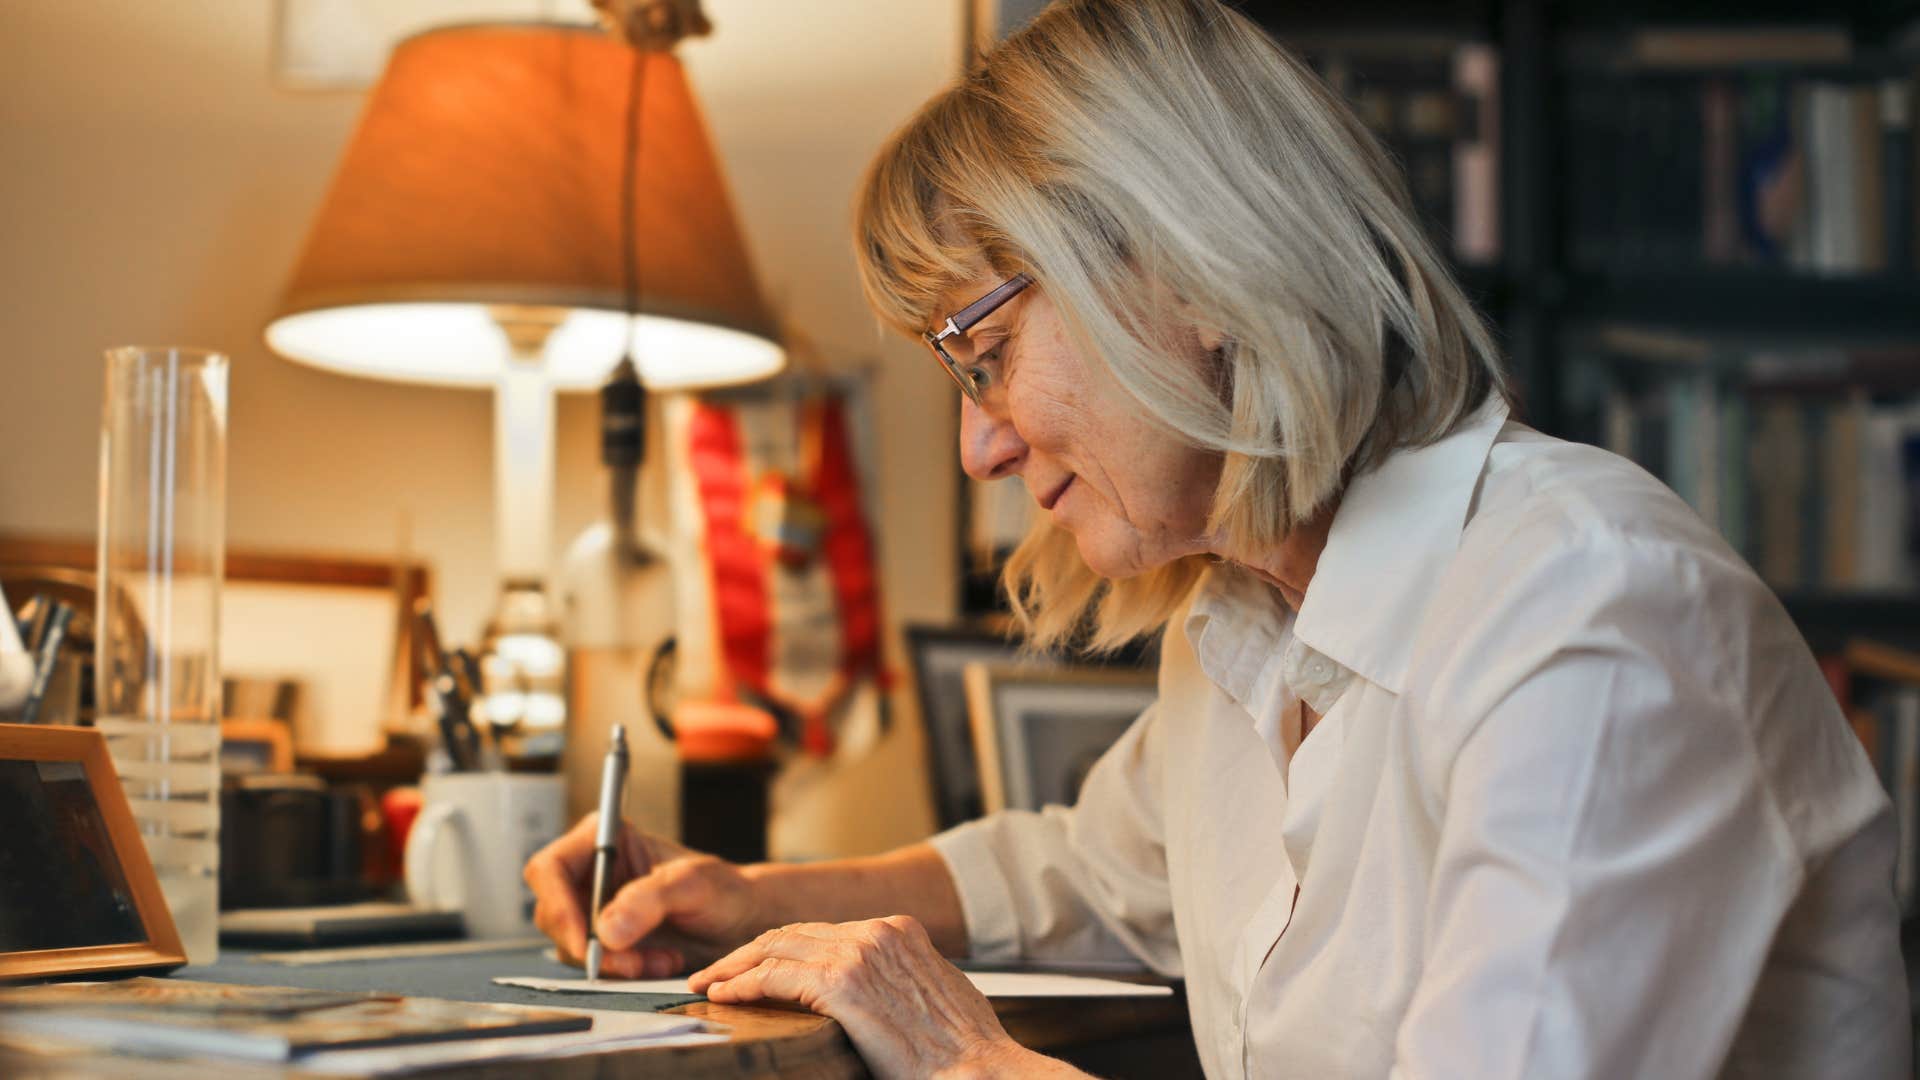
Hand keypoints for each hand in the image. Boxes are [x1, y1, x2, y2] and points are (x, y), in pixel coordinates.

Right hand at [522, 813, 762, 976]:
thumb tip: (605, 930)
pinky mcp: (604, 938)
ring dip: (612, 962)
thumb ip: (650, 899)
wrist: (740, 922)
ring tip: (660, 960)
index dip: (557, 905)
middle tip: (630, 962)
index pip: (550, 867)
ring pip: (570, 943)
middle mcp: (592, 871)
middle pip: (552, 911)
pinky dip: (622, 970)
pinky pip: (593, 962)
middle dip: (588, 944)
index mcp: (607, 839)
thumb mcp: (693, 885)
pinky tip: (660, 962)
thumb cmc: (722, 889)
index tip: (586, 941)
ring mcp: (594, 906)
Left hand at [688, 915, 1037, 1079]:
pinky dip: (742, 984)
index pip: (822, 930)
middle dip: (749, 951)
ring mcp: (859, 952)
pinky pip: (774, 977)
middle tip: (717, 970)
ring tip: (709, 981)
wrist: (978, 1069)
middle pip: (793, 932)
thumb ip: (901, 978)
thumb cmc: (963, 1049)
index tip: (756, 963)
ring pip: (776, 947)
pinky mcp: (842, 982)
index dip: (782, 947)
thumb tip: (877, 993)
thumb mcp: (936, 993)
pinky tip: (723, 995)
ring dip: (735, 965)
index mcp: (899, 930)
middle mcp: (877, 931)